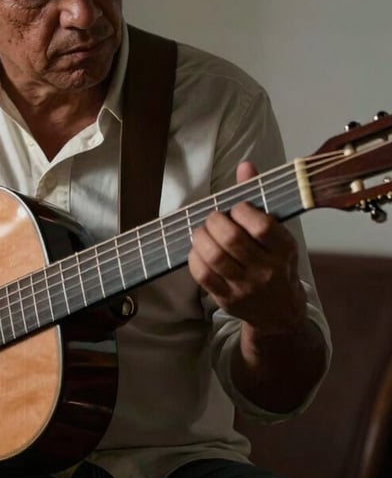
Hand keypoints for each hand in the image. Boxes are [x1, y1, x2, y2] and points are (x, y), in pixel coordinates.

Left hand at [187, 161, 306, 333]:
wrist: (280, 312)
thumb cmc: (276, 264)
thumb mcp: (277, 233)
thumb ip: (259, 198)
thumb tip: (245, 166)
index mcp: (284, 249)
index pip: (261, 226)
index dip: (241, 210)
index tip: (236, 208)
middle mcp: (267, 270)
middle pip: (231, 240)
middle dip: (214, 221)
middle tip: (213, 218)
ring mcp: (246, 287)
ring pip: (214, 257)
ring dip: (201, 237)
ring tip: (203, 231)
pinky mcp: (228, 300)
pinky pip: (202, 275)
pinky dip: (194, 257)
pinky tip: (198, 250)